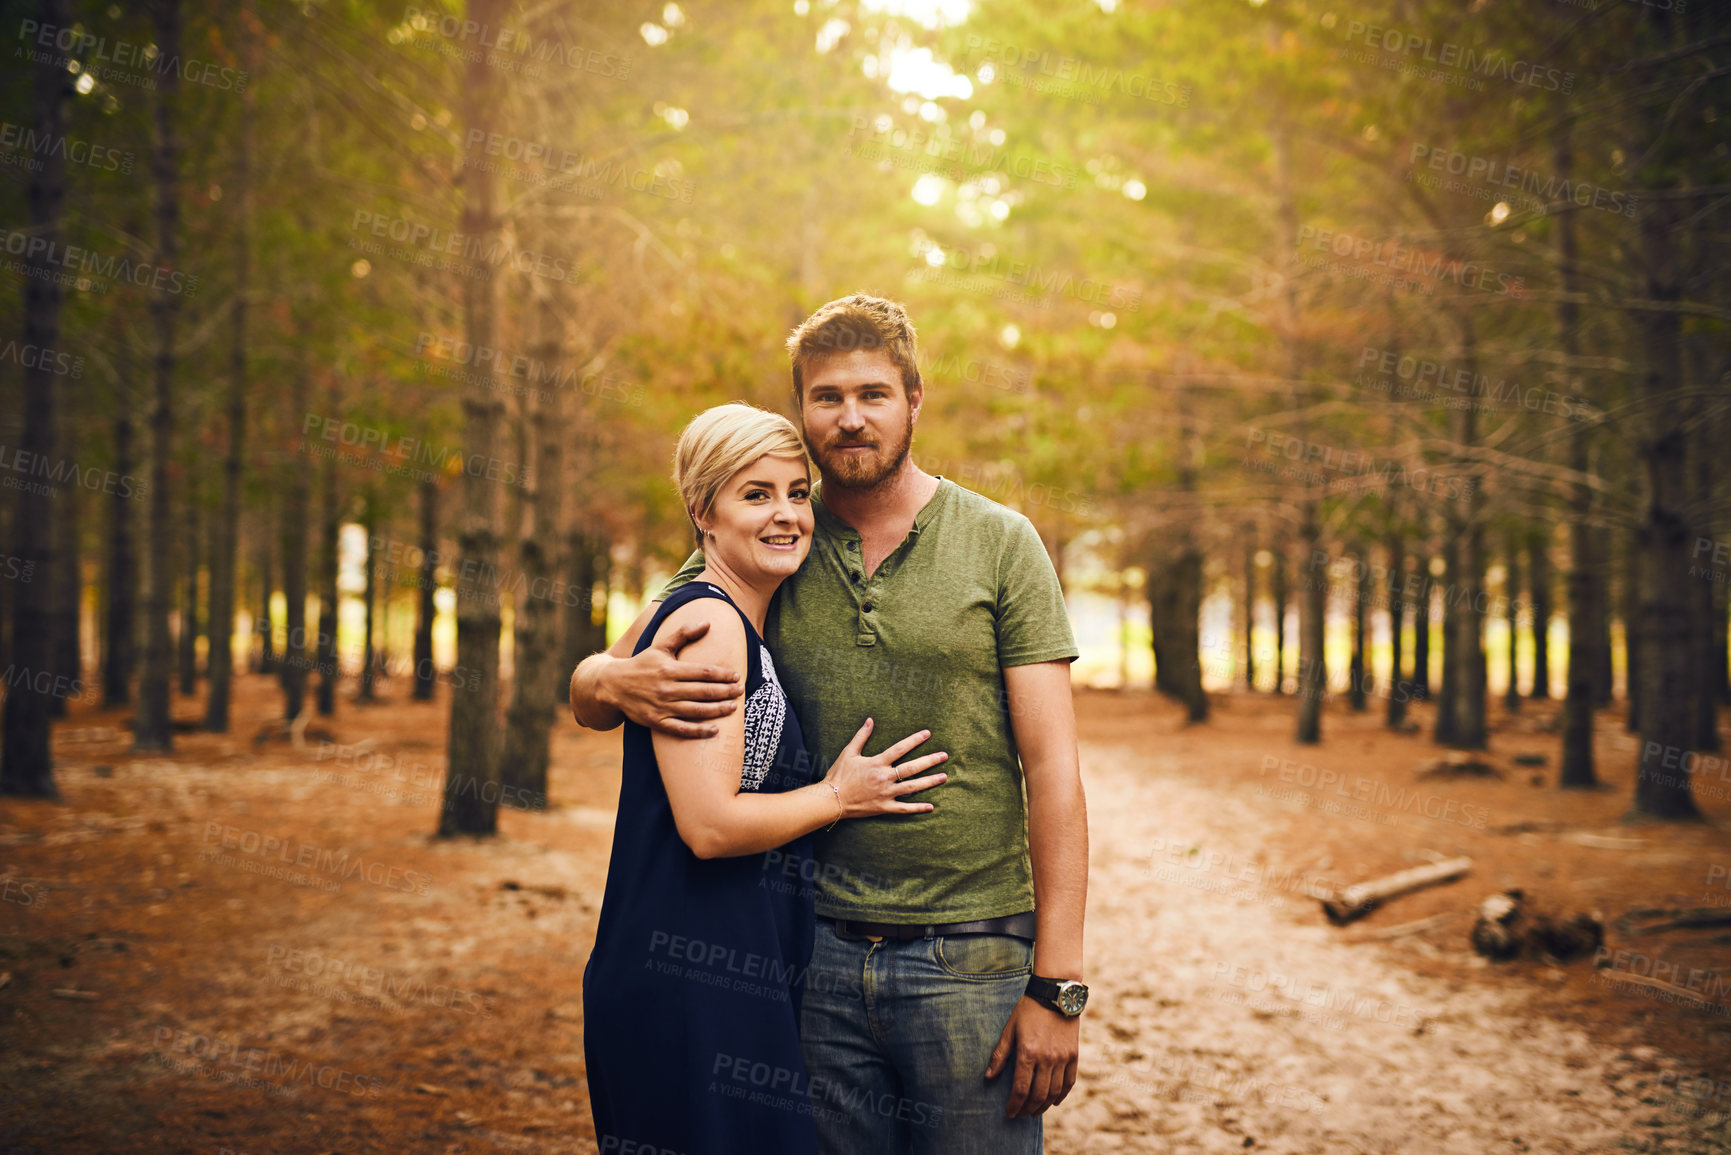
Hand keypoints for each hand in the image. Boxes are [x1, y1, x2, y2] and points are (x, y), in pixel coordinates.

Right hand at [604, 620, 742, 737]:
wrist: (612, 685)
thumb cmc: (642, 664)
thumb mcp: (661, 646)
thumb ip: (684, 634)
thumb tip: (707, 622)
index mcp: (670, 669)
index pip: (703, 673)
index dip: (722, 675)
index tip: (736, 676)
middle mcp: (667, 688)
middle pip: (703, 691)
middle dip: (725, 692)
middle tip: (741, 691)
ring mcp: (662, 707)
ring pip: (696, 711)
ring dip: (717, 710)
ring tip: (733, 707)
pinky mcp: (656, 722)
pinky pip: (681, 729)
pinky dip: (698, 731)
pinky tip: (714, 730)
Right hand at [824, 717, 948, 817]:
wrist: (831, 800)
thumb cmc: (839, 775)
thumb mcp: (849, 752)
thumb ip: (861, 736)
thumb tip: (870, 720)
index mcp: (877, 763)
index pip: (900, 749)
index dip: (914, 740)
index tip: (928, 734)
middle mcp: (884, 778)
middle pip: (912, 768)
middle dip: (929, 761)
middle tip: (944, 756)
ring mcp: (886, 793)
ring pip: (912, 787)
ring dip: (929, 782)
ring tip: (944, 776)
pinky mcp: (884, 807)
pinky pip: (904, 809)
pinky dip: (918, 808)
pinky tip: (931, 806)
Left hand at [985, 997, 1079, 1117]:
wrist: (1056, 994)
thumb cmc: (1028, 1010)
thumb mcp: (1010, 1029)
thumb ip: (1000, 1054)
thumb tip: (988, 1076)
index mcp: (1028, 1053)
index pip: (1021, 1089)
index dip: (1014, 1105)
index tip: (1009, 1113)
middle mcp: (1047, 1059)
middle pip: (1038, 1095)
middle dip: (1027, 1109)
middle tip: (1020, 1114)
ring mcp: (1062, 1058)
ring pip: (1054, 1092)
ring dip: (1043, 1106)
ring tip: (1034, 1111)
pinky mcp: (1073, 1055)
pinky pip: (1069, 1082)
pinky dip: (1062, 1095)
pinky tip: (1054, 1101)